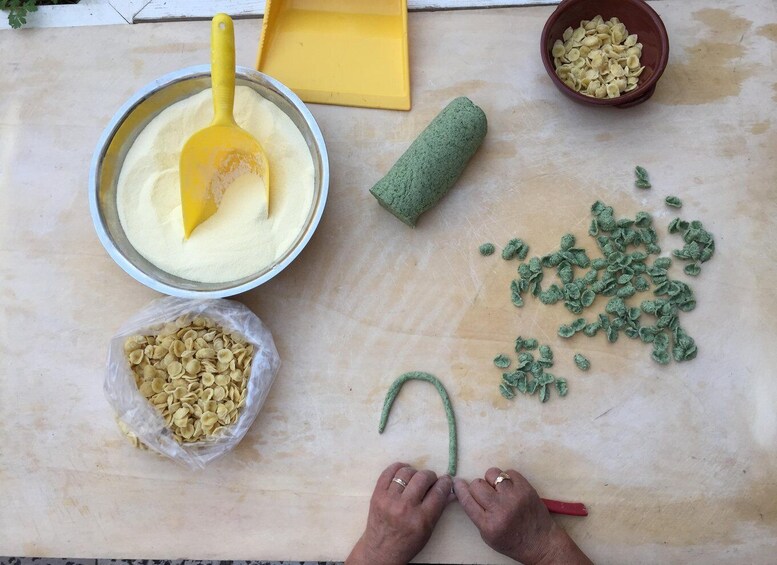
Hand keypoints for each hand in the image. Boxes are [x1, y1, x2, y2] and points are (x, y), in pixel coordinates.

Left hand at [346, 462, 452, 564]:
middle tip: (430, 480)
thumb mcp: (428, 530)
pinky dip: (398, 468)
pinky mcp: (377, 495)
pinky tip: (403, 472)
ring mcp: (389, 500)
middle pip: (423, 478)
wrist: (381, 551)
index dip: (445, 483)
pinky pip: (388, 472)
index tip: (446, 480)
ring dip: (415, 472)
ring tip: (415, 478)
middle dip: (431, 476)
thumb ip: (440, 508)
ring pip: (406, 472)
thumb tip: (452, 490)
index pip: (438, 492)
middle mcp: (405, 507)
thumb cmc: (408, 543)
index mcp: (421, 519)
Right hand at [454, 467, 591, 564]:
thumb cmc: (512, 541)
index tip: (457, 482)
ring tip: (498, 489)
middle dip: (478, 487)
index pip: (467, 500)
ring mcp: (515, 497)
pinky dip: (507, 478)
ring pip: (492, 473)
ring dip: (492, 480)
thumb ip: (476, 514)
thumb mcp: (488, 535)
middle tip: (486, 493)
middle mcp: (501, 509)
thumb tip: (464, 490)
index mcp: (488, 524)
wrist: (541, 542)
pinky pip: (508, 471)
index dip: (460, 489)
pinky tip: (510, 489)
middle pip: (477, 484)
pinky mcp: (526, 488)